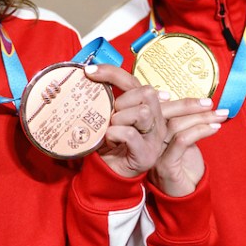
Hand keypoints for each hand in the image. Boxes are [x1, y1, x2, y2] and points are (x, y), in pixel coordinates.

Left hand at [84, 63, 167, 178]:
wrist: (109, 174)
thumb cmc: (108, 144)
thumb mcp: (108, 117)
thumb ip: (108, 100)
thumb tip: (90, 74)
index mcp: (147, 107)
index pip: (134, 80)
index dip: (111, 72)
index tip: (89, 71)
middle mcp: (156, 120)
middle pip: (147, 93)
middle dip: (123, 101)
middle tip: (111, 116)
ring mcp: (154, 138)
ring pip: (143, 112)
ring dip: (120, 119)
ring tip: (112, 130)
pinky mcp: (147, 154)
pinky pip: (130, 134)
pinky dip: (114, 134)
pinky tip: (110, 140)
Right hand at [149, 98, 226, 196]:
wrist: (182, 200)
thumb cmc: (184, 170)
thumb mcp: (184, 144)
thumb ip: (186, 126)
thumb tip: (203, 106)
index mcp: (150, 133)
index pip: (161, 109)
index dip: (182, 101)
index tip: (204, 100)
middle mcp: (148, 141)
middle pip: (165, 114)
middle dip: (191, 105)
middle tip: (212, 104)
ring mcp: (155, 153)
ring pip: (175, 125)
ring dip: (201, 118)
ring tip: (219, 116)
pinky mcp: (165, 165)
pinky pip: (181, 141)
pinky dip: (200, 131)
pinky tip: (214, 129)